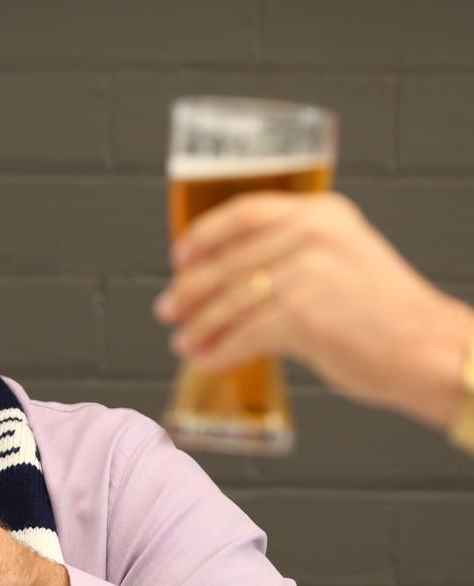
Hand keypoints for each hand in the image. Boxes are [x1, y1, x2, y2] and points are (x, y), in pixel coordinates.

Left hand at [154, 191, 473, 428]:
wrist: (429, 349)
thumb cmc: (386, 313)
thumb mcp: (342, 258)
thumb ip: (293, 253)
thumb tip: (226, 275)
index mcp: (321, 213)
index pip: (244, 213)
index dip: (203, 234)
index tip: (179, 255)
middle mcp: (313, 235)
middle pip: (228, 261)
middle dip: (191, 290)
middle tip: (168, 309)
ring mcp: (307, 273)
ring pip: (231, 301)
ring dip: (201, 326)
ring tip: (185, 341)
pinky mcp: (302, 315)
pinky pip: (245, 335)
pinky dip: (222, 350)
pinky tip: (209, 359)